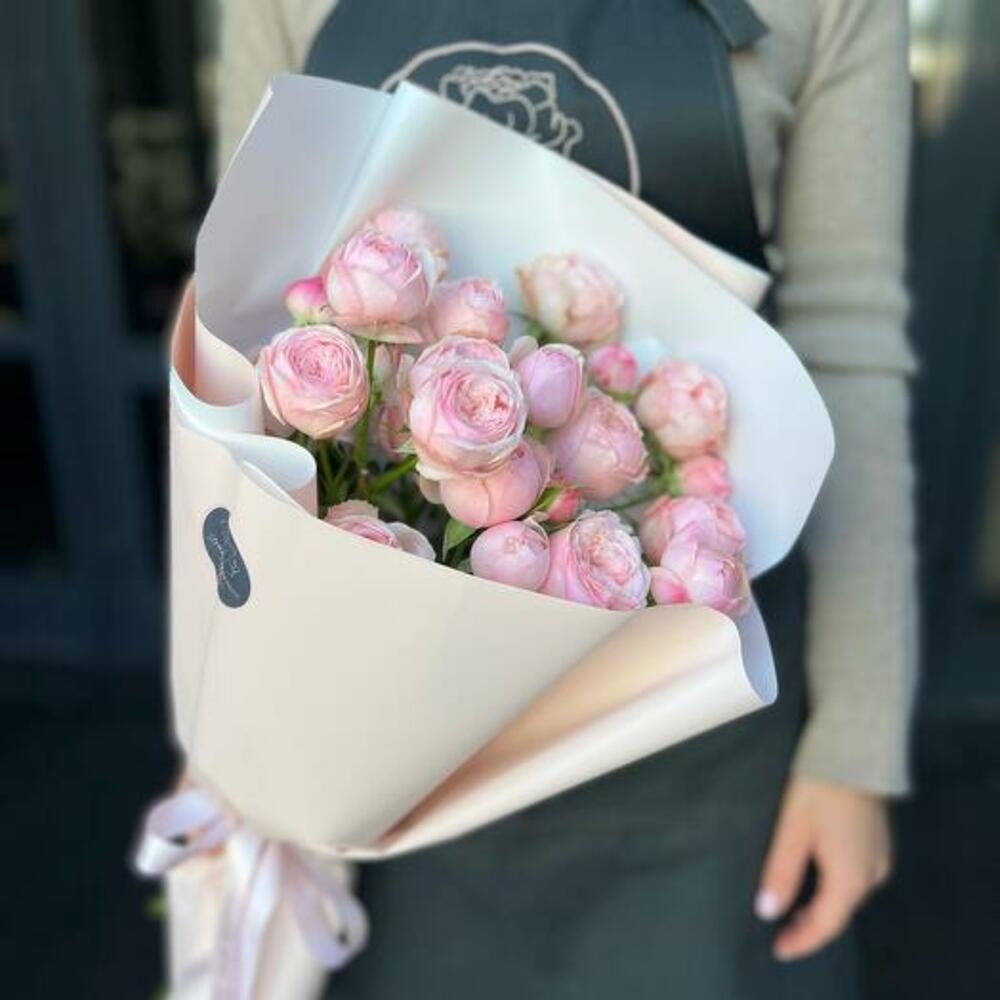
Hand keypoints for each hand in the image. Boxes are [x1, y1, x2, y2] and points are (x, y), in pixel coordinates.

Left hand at [755, 776, 891, 960]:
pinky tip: (816, 879)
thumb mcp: (792, 829)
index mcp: (851, 878)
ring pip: (848, 893)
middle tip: (782, 931)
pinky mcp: (878, 838)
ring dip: (822, 904)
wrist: (854, 749)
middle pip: (840, 911)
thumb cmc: (819, 788)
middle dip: (811, 925)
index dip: (801, 941)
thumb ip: (781, 872)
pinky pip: (856, 875)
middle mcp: (872, 874)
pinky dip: (834, 885)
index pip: (826, 925)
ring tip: (794, 909)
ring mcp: (879, 855)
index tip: (778, 949)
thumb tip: (767, 912)